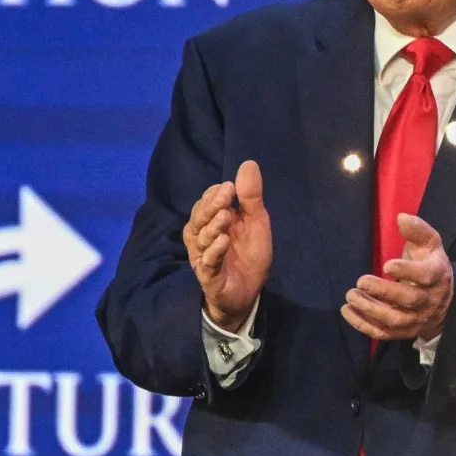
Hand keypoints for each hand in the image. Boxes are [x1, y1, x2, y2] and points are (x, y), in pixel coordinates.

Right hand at [183, 160, 271, 333]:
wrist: (248, 292)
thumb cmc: (249, 254)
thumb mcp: (256, 221)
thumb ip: (250, 196)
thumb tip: (248, 163)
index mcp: (212, 221)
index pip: (206, 202)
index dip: (215, 194)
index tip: (229, 186)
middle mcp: (203, 237)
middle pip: (200, 217)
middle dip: (211, 205)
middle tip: (226, 194)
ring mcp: (204, 256)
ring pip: (201, 238)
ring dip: (213, 226)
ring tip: (226, 217)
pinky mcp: (209, 276)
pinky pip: (208, 262)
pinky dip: (215, 251)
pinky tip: (224, 242)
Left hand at [341, 213, 452, 341]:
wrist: (444, 300)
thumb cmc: (430, 264)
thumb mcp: (429, 244)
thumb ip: (417, 230)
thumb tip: (401, 217)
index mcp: (437, 275)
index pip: (426, 276)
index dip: (407, 271)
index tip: (386, 265)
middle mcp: (429, 300)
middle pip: (408, 300)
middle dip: (383, 292)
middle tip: (360, 281)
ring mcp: (417, 319)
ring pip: (394, 320)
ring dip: (370, 310)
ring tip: (350, 296)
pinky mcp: (404, 332)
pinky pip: (384, 333)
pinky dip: (363, 325)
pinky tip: (347, 311)